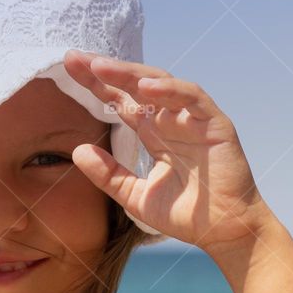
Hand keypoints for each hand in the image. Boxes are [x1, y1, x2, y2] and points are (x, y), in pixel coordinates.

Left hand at [62, 49, 278, 253]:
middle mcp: (170, 120)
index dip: (95, 84)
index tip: (69, 68)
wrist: (224, 233)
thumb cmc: (185, 214)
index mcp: (152, 132)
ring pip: (160, 84)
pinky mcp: (214, 124)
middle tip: (74, 58)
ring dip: (130, 73)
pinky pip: (192, 98)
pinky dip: (170, 90)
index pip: (119, 100)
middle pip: (133, 85)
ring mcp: (192, 119)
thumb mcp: (135, 196)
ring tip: (100, 67)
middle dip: (105, 70)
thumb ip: (108, 174)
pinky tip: (145, 87)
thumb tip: (77, 150)